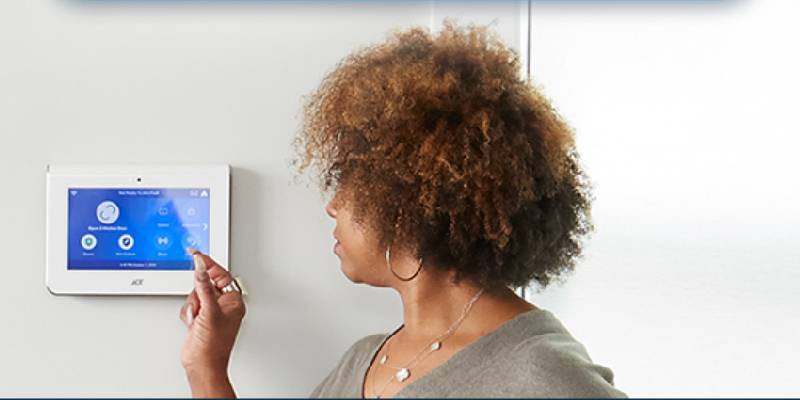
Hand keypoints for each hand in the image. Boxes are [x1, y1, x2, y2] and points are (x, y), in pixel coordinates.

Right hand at [179, 250, 245, 396]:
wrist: (201, 365)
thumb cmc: (213, 346)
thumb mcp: (209, 311)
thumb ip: (203, 287)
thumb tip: (201, 267)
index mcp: (234, 301)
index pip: (221, 275)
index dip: (208, 265)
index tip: (196, 254)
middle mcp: (223, 305)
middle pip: (205, 284)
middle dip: (198, 296)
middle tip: (200, 306)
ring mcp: (211, 312)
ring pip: (195, 295)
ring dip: (193, 306)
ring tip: (197, 319)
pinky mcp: (200, 318)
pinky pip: (189, 306)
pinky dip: (189, 313)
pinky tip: (193, 324)